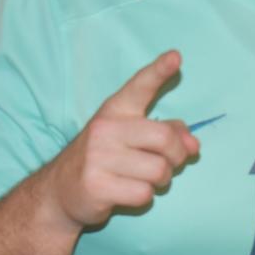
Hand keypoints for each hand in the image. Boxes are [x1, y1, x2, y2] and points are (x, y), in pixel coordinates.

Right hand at [43, 50, 199, 229]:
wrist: (61, 189)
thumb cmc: (106, 157)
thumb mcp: (130, 136)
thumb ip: (166, 132)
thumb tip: (193, 143)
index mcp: (116, 109)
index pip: (140, 86)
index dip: (159, 70)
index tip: (176, 57)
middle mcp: (106, 128)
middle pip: (164, 138)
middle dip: (177, 155)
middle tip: (169, 163)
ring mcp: (99, 157)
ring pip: (158, 170)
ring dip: (161, 180)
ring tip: (145, 179)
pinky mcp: (97, 186)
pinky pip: (144, 193)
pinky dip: (144, 197)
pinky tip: (127, 192)